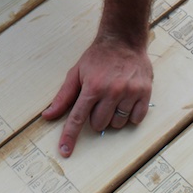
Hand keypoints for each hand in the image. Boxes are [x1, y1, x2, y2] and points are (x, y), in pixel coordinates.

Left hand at [41, 38, 152, 156]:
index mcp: (92, 86)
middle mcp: (112, 91)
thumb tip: (48, 115)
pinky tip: (126, 100)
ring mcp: (130, 92)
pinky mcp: (145, 92)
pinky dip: (129, 115)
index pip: (78, 118)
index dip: (70, 136)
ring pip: (117, 124)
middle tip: (98, 100)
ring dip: (112, 116)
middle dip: (95, 116)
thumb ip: (63, 97)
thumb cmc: (98, 57)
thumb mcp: (76, 73)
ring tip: (113, 98)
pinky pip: (136, 119)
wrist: (123, 40)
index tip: (65, 151)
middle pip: (99, 124)